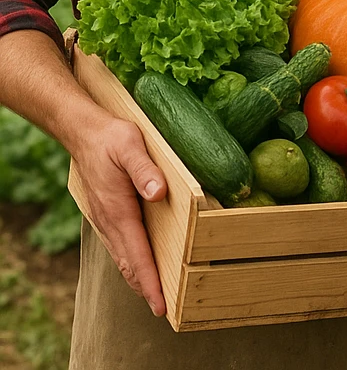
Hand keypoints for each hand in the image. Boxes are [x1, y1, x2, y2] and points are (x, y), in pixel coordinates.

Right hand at [70, 113, 167, 315]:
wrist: (83, 132)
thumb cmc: (111, 138)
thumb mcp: (131, 147)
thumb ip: (145, 170)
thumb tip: (158, 193)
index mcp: (119, 212)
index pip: (137, 255)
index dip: (150, 282)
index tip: (160, 305)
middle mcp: (111, 222)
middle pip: (130, 264)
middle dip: (146, 288)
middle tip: (165, 310)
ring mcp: (106, 220)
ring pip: (123, 257)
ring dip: (139, 277)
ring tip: (156, 295)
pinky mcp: (107, 214)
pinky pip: (120, 245)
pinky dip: (131, 261)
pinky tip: (141, 263)